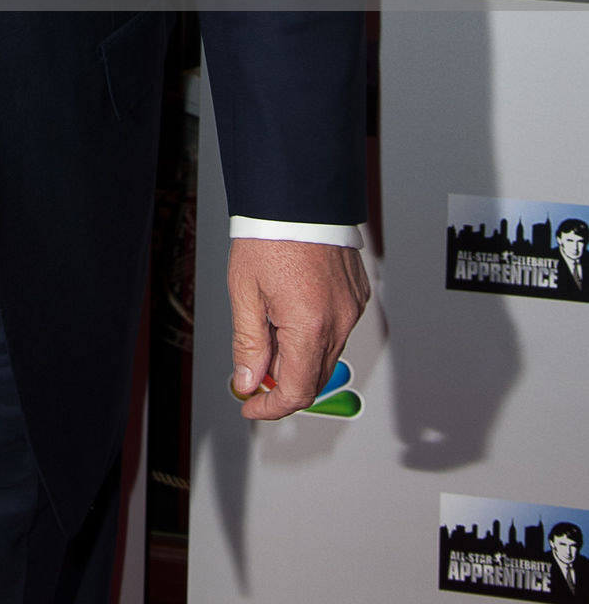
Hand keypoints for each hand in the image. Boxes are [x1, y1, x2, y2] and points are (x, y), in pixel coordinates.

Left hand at [227, 238, 368, 420]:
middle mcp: (340, 321)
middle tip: (253, 367)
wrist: (298, 196)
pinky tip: (290, 309)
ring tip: (269, 325)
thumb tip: (248, 382)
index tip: (251, 406)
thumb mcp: (245, 292)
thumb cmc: (270, 236)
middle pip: (314, 377)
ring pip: (326, 354)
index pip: (297, 391)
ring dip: (298, 356)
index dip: (271, 407)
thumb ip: (249, 343)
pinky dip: (315, 333)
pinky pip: (337, 329)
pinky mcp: (358, 296)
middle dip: (282, 381)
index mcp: (310, 325)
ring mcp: (353, 309)